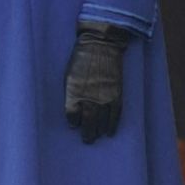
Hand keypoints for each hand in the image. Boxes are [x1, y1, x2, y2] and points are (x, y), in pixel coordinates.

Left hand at [63, 20, 130, 143]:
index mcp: (73, 93)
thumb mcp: (68, 76)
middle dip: (87, 133)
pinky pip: (115, 115)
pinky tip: (110, 132)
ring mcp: (104, 98)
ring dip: (99, 131)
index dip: (73, 122)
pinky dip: (112, 125)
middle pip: (88, 123)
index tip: (74, 125)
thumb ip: (69, 94)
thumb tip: (72, 110)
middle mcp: (89, 98)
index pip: (72, 117)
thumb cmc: (80, 59)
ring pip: (102, 122)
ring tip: (96, 137)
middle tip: (87, 140)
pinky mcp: (116, 95)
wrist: (101, 45)